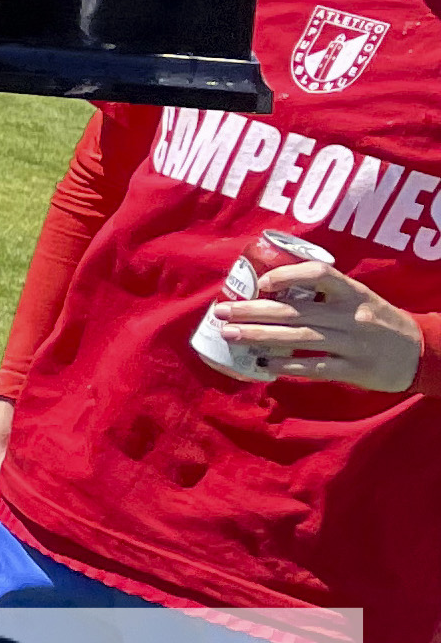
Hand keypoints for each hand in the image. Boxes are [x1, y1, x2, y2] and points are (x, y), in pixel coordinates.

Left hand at [213, 258, 426, 393]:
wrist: (421, 353)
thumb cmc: (378, 321)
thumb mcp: (359, 299)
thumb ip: (325, 294)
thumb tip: (270, 291)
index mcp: (353, 292)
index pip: (320, 273)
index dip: (288, 274)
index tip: (261, 281)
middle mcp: (352, 315)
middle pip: (296, 310)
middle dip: (253, 311)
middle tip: (221, 311)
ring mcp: (353, 343)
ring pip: (299, 338)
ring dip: (259, 336)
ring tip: (230, 335)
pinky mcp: (355, 369)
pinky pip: (315, 367)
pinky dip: (287, 365)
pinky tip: (263, 364)